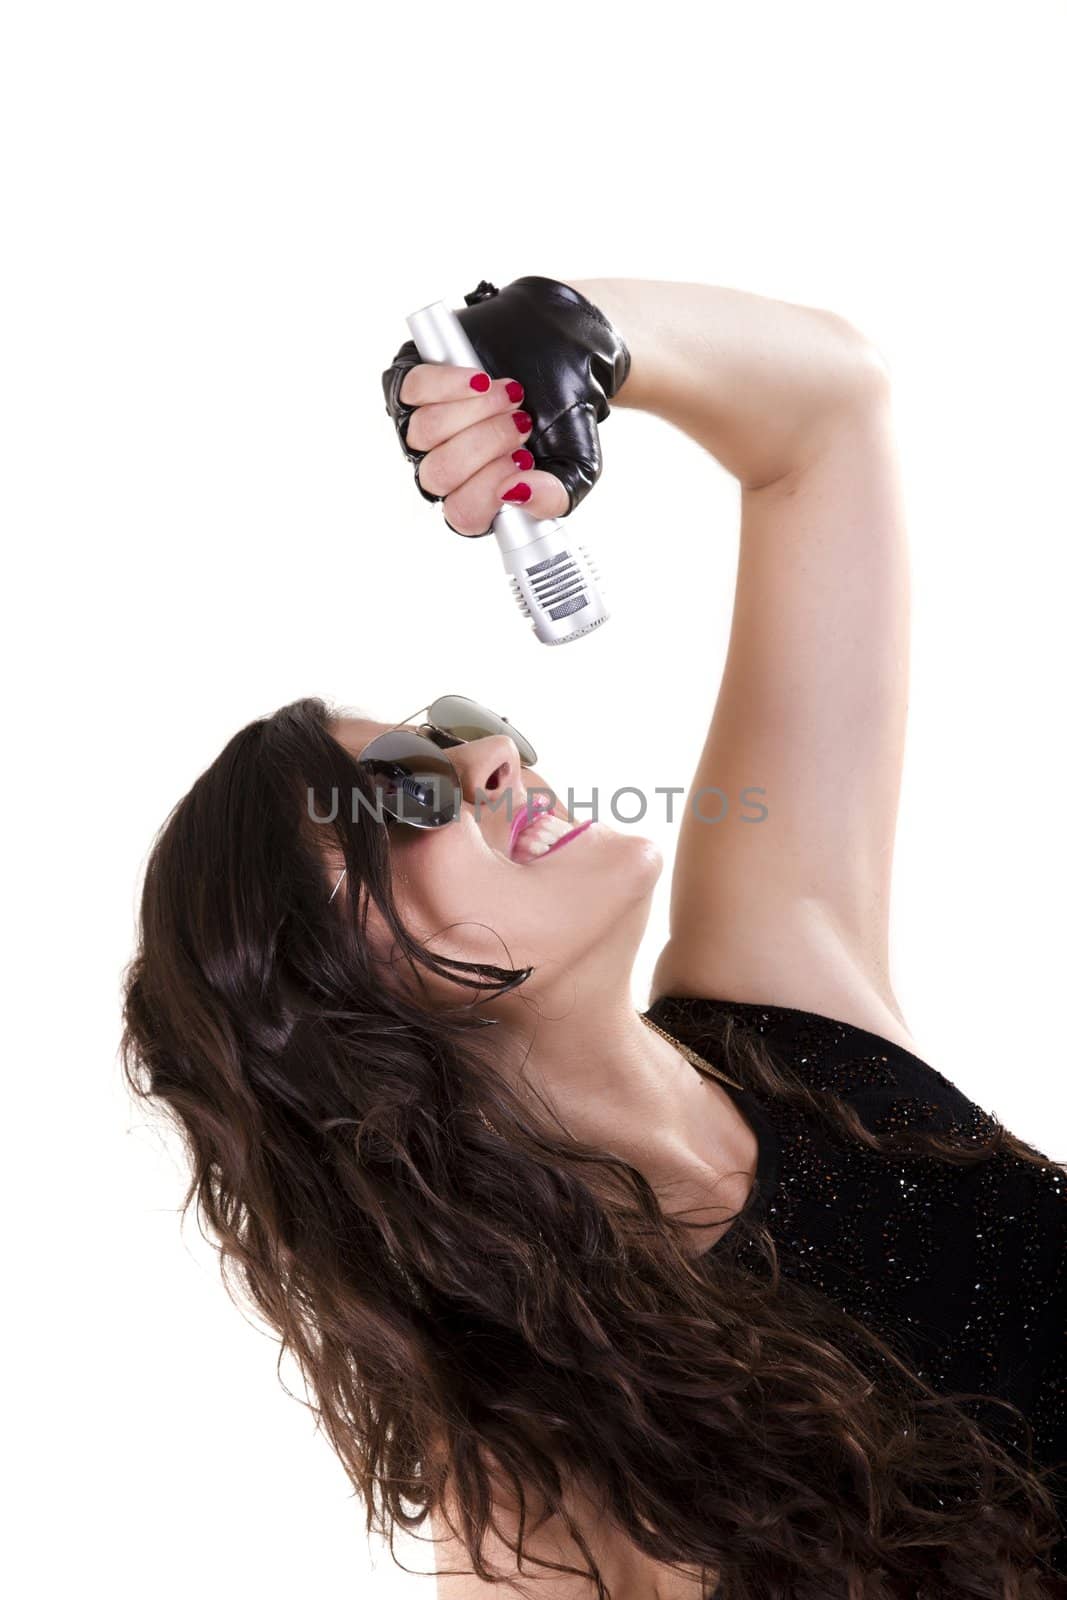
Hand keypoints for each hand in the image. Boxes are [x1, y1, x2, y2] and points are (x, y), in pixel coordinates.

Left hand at [381, 276, 630, 537]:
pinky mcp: (415, 385)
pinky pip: (413, 391)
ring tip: (512, 394)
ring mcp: (425, 428)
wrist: (569, 352)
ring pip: (424, 433)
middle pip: (437, 475)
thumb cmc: (566, 414)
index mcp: (481, 498)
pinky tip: (480, 379)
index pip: (463, 514)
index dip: (490, 488)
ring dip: (474, 411)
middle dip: (486, 444)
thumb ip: (555, 497)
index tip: (524, 458)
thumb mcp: (577, 466)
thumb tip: (518, 494)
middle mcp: (447, 469)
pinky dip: (448, 384)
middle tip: (523, 422)